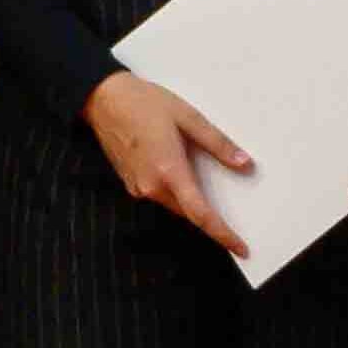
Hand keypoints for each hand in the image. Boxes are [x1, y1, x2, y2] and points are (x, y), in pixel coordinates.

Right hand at [82, 73, 252, 259]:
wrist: (103, 98)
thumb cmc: (144, 103)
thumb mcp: (188, 117)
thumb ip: (217, 144)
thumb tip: (244, 164)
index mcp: (169, 171)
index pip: (201, 214)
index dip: (223, 234)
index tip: (240, 249)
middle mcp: (151, 186)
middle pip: (189, 213)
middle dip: (211, 220)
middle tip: (234, 223)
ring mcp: (138, 187)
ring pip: (174, 205)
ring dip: (193, 204)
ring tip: (211, 193)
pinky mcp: (131, 183)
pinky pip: (160, 196)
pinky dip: (177, 194)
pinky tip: (182, 176)